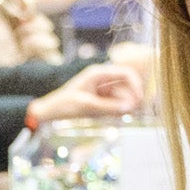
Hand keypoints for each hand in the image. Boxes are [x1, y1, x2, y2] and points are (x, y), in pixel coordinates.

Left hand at [27, 60, 145, 125]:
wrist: (50, 112)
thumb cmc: (64, 106)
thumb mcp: (87, 107)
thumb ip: (109, 107)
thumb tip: (129, 107)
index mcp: (98, 73)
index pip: (126, 74)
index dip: (136, 85)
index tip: (140, 100)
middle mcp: (102, 78)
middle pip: (127, 85)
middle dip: (132, 98)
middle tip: (134, 112)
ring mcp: (102, 89)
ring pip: (122, 96)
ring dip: (125, 106)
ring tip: (122, 116)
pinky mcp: (101, 99)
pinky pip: (115, 103)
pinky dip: (118, 110)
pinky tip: (113, 116)